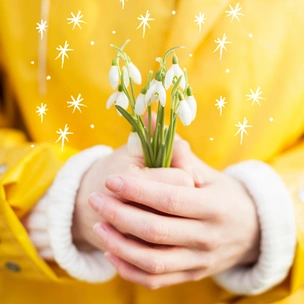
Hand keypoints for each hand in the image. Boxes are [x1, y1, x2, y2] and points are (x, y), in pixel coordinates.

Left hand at [89, 140, 259, 288]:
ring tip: (99, 226)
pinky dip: (130, 270)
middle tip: (95, 200)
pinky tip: (112, 252)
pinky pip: (156, 280)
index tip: (111, 180)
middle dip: (119, 215)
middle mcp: (207, 237)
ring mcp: (200, 261)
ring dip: (119, 245)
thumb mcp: (212, 174)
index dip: (137, 190)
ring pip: (152, 262)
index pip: (170, 199)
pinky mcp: (192, 275)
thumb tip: (156, 129)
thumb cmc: (226, 196)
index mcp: (214, 206)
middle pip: (156, 231)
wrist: (252, 231)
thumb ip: (184, 158)